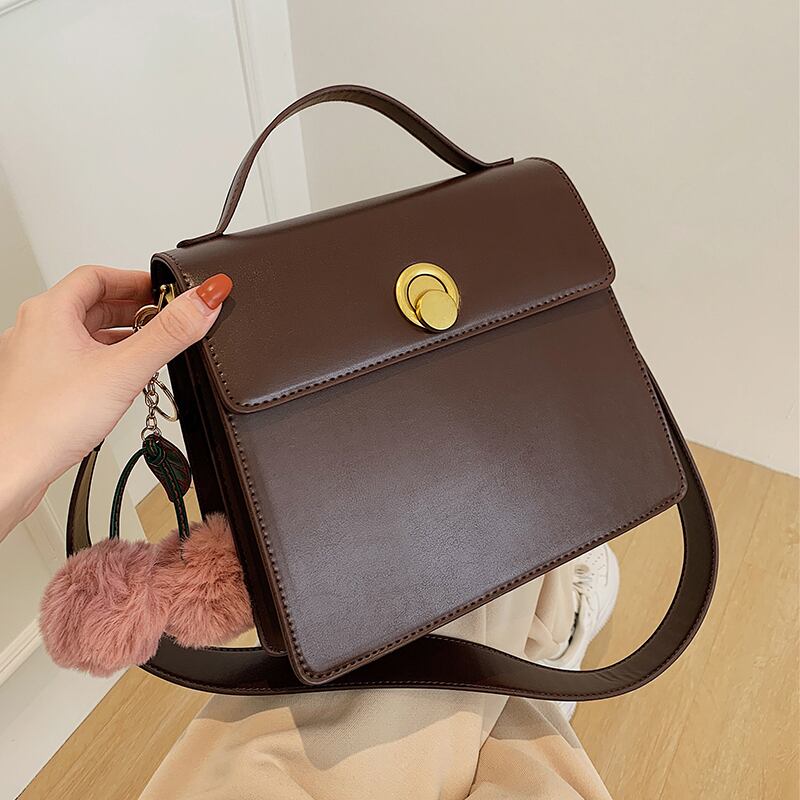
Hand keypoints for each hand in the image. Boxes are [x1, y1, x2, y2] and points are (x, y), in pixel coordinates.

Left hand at [0, 265, 231, 538]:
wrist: (10, 469)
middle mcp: (37, 330)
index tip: (165, 291)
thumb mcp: (123, 370)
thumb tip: (203, 301)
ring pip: (85, 334)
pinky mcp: (39, 386)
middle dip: (133, 310)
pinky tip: (123, 382)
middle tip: (166, 320)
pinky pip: (77, 360)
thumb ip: (169, 334)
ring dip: (120, 337)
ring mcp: (35, 358)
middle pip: (93, 304)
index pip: (98, 276)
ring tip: (151, 351)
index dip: (136, 280)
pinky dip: (105, 361)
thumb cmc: (45, 421)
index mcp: (50, 312)